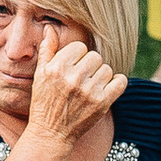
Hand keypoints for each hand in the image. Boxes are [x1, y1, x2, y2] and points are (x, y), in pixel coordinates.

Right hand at [22, 28, 126, 151]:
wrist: (51, 133)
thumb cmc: (44, 102)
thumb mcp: (40, 75)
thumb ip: (47, 50)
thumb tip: (50, 27)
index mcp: (57, 68)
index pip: (80, 47)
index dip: (77, 57)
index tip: (72, 69)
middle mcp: (73, 78)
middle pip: (95, 57)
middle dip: (90, 66)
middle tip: (82, 79)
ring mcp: (89, 91)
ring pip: (107, 69)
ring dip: (101, 77)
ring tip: (89, 87)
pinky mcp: (102, 103)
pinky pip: (120, 81)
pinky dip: (116, 83)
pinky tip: (106, 88)